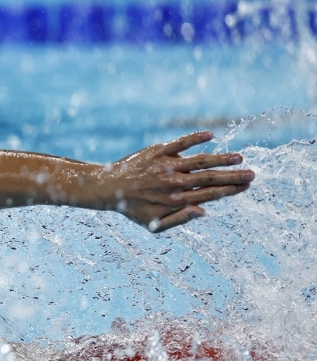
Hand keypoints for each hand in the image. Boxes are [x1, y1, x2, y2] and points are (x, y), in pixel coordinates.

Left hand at [100, 131, 254, 232]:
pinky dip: (195, 138)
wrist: (108, 189)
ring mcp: (167, 166)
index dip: (230, 190)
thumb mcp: (153, 225)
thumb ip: (178, 220)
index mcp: (176, 201)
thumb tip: (203, 212)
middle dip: (233, 176)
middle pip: (210, 178)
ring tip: (238, 158)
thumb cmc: (133, 208)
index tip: (246, 187)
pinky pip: (180, 143)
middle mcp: (174, 183)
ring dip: (221, 159)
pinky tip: (211, 136)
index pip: (210, 194)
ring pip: (200, 160)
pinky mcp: (158, 151)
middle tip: (252, 174)